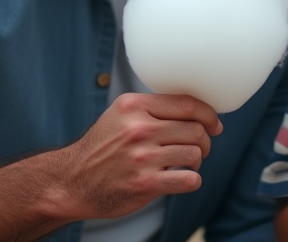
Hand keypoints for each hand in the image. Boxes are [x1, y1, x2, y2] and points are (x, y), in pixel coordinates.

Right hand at [54, 93, 221, 219]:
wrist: (72, 180)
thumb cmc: (102, 147)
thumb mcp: (121, 115)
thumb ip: (154, 109)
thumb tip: (200, 111)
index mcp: (134, 106)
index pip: (187, 104)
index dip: (209, 114)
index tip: (215, 124)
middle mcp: (138, 129)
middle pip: (195, 129)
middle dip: (204, 140)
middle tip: (198, 148)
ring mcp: (141, 157)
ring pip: (195, 153)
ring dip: (197, 161)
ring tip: (184, 164)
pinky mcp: (145, 183)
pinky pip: (189, 179)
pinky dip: (191, 180)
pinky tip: (181, 178)